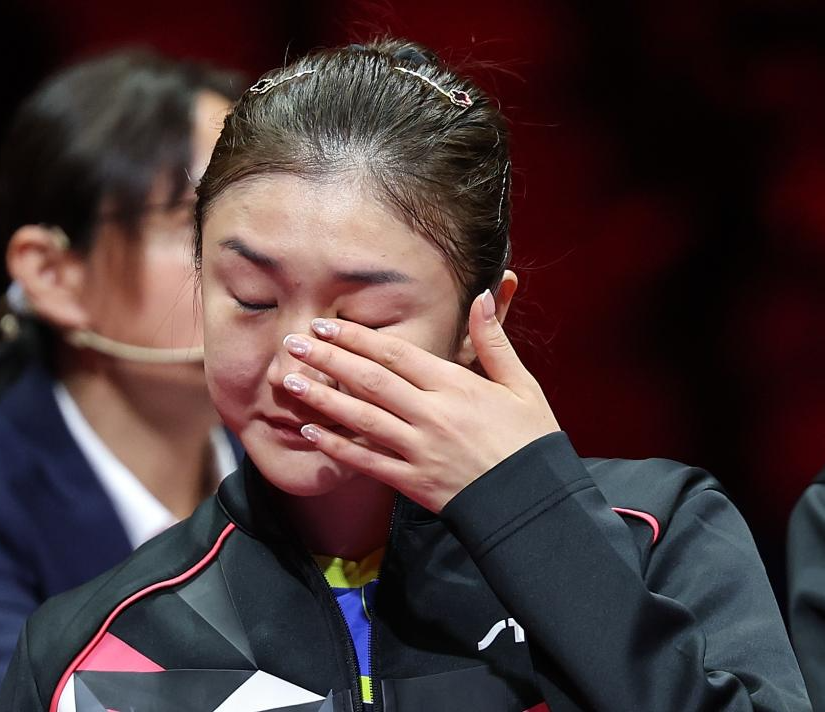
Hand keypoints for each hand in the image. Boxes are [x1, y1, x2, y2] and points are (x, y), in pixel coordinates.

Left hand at [279, 290, 559, 511]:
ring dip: (322, 398)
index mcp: (456, 385)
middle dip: (328, 359)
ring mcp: (420, 449)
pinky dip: (337, 447)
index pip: (396, 354)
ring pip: (361, 419)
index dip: (358, 337)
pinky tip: (311, 431)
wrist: (536, 501)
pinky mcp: (414, 482)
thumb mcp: (521, 384)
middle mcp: (432, 414)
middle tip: (293, 343)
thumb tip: (482, 296)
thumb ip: (494, 341)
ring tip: (288, 381)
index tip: (326, 324)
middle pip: (370, 380)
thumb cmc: (530, 440)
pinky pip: (367, 462)